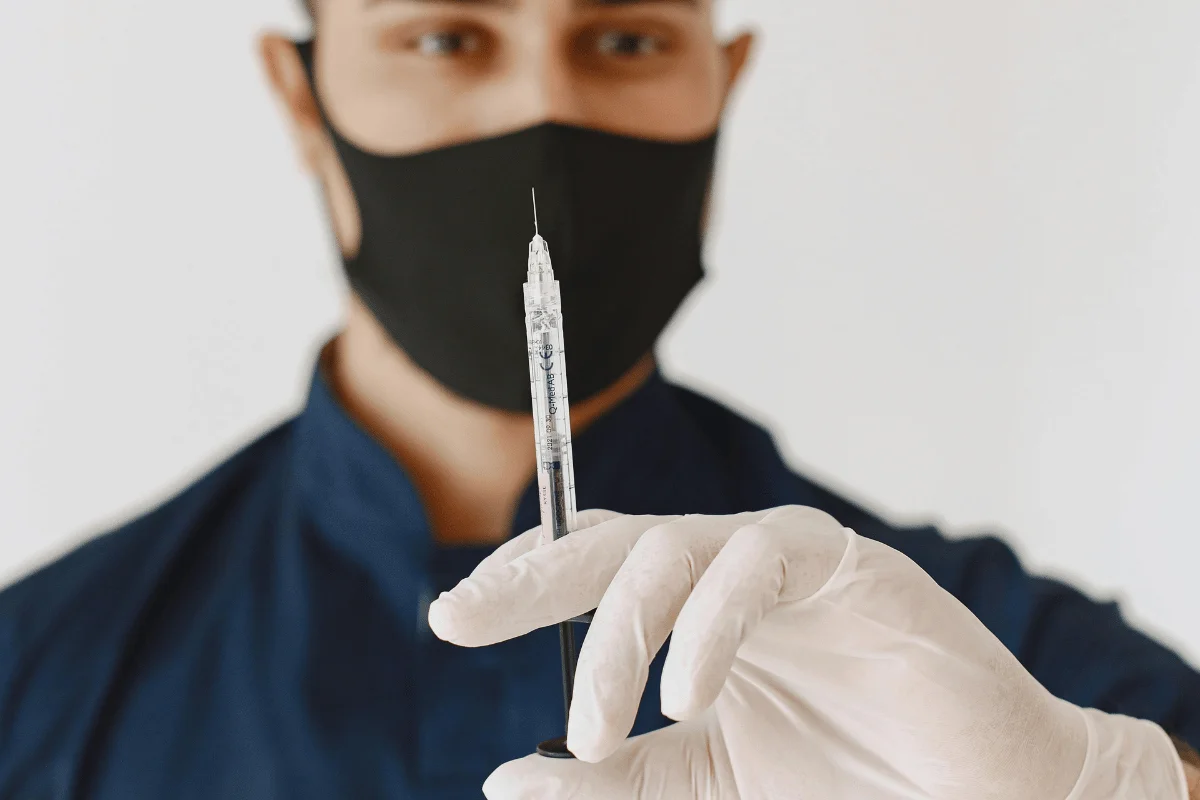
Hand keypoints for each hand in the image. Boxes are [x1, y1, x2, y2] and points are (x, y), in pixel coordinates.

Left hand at [429, 507, 1187, 798]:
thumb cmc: (848, 787)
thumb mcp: (702, 787)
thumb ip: (613, 780)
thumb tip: (503, 778)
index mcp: (692, 611)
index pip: (590, 568)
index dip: (521, 580)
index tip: (453, 615)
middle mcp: (730, 572)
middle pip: (612, 540)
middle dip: (532, 574)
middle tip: (462, 613)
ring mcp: (788, 560)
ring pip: (672, 546)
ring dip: (617, 633)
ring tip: (593, 725)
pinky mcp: (849, 564)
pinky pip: (758, 563)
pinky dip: (709, 625)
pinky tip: (687, 697)